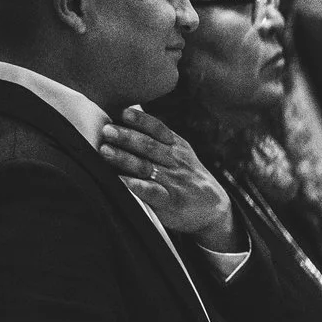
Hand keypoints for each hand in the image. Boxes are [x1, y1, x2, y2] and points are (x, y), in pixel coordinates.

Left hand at [100, 109, 239, 249]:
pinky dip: (137, 187)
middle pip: (149, 146)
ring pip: (147, 167)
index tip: (124, 113)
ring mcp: (174, 182)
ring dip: (125, 158)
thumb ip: (158, 138)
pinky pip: (153, 193)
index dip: (141, 120)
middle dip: (127, 137)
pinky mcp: (172, 202)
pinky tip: (122, 182)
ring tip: (105, 151)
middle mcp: (176, 162)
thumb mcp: (181, 154)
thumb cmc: (187, 177)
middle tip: (107, 131)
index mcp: (177, 147)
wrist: (216, 209)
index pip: (158, 129)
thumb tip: (126, 111)